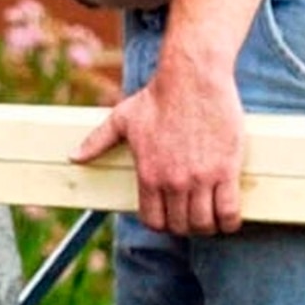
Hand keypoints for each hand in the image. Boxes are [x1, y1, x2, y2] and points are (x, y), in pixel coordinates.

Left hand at [74, 53, 246, 234]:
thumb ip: (97, 141)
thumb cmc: (158, 97)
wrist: (193, 78)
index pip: (153, 221)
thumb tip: (74, 156)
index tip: (169, 219)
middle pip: (180, 225)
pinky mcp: (226, 169)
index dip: (161, 225)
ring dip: (208, 226)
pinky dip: (230, 220)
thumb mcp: (122, 119)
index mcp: (148, 174)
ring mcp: (201, 178)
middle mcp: (173, 181)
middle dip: (185, 226)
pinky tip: (229, 217)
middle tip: (192, 216)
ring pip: (204, 222)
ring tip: (211, 217)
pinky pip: (229, 211)